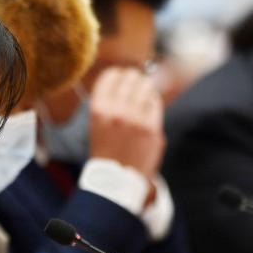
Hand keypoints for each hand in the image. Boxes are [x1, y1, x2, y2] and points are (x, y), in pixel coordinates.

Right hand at [87, 66, 165, 181]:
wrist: (115, 179)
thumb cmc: (106, 150)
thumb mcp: (97, 123)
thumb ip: (109, 100)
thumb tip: (126, 76)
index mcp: (99, 109)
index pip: (111, 76)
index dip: (118, 74)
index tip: (122, 76)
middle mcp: (117, 112)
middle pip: (131, 77)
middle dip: (134, 80)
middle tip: (135, 85)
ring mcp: (136, 120)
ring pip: (146, 87)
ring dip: (145, 89)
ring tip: (142, 97)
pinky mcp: (152, 129)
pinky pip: (155, 104)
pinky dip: (152, 103)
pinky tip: (147, 111)